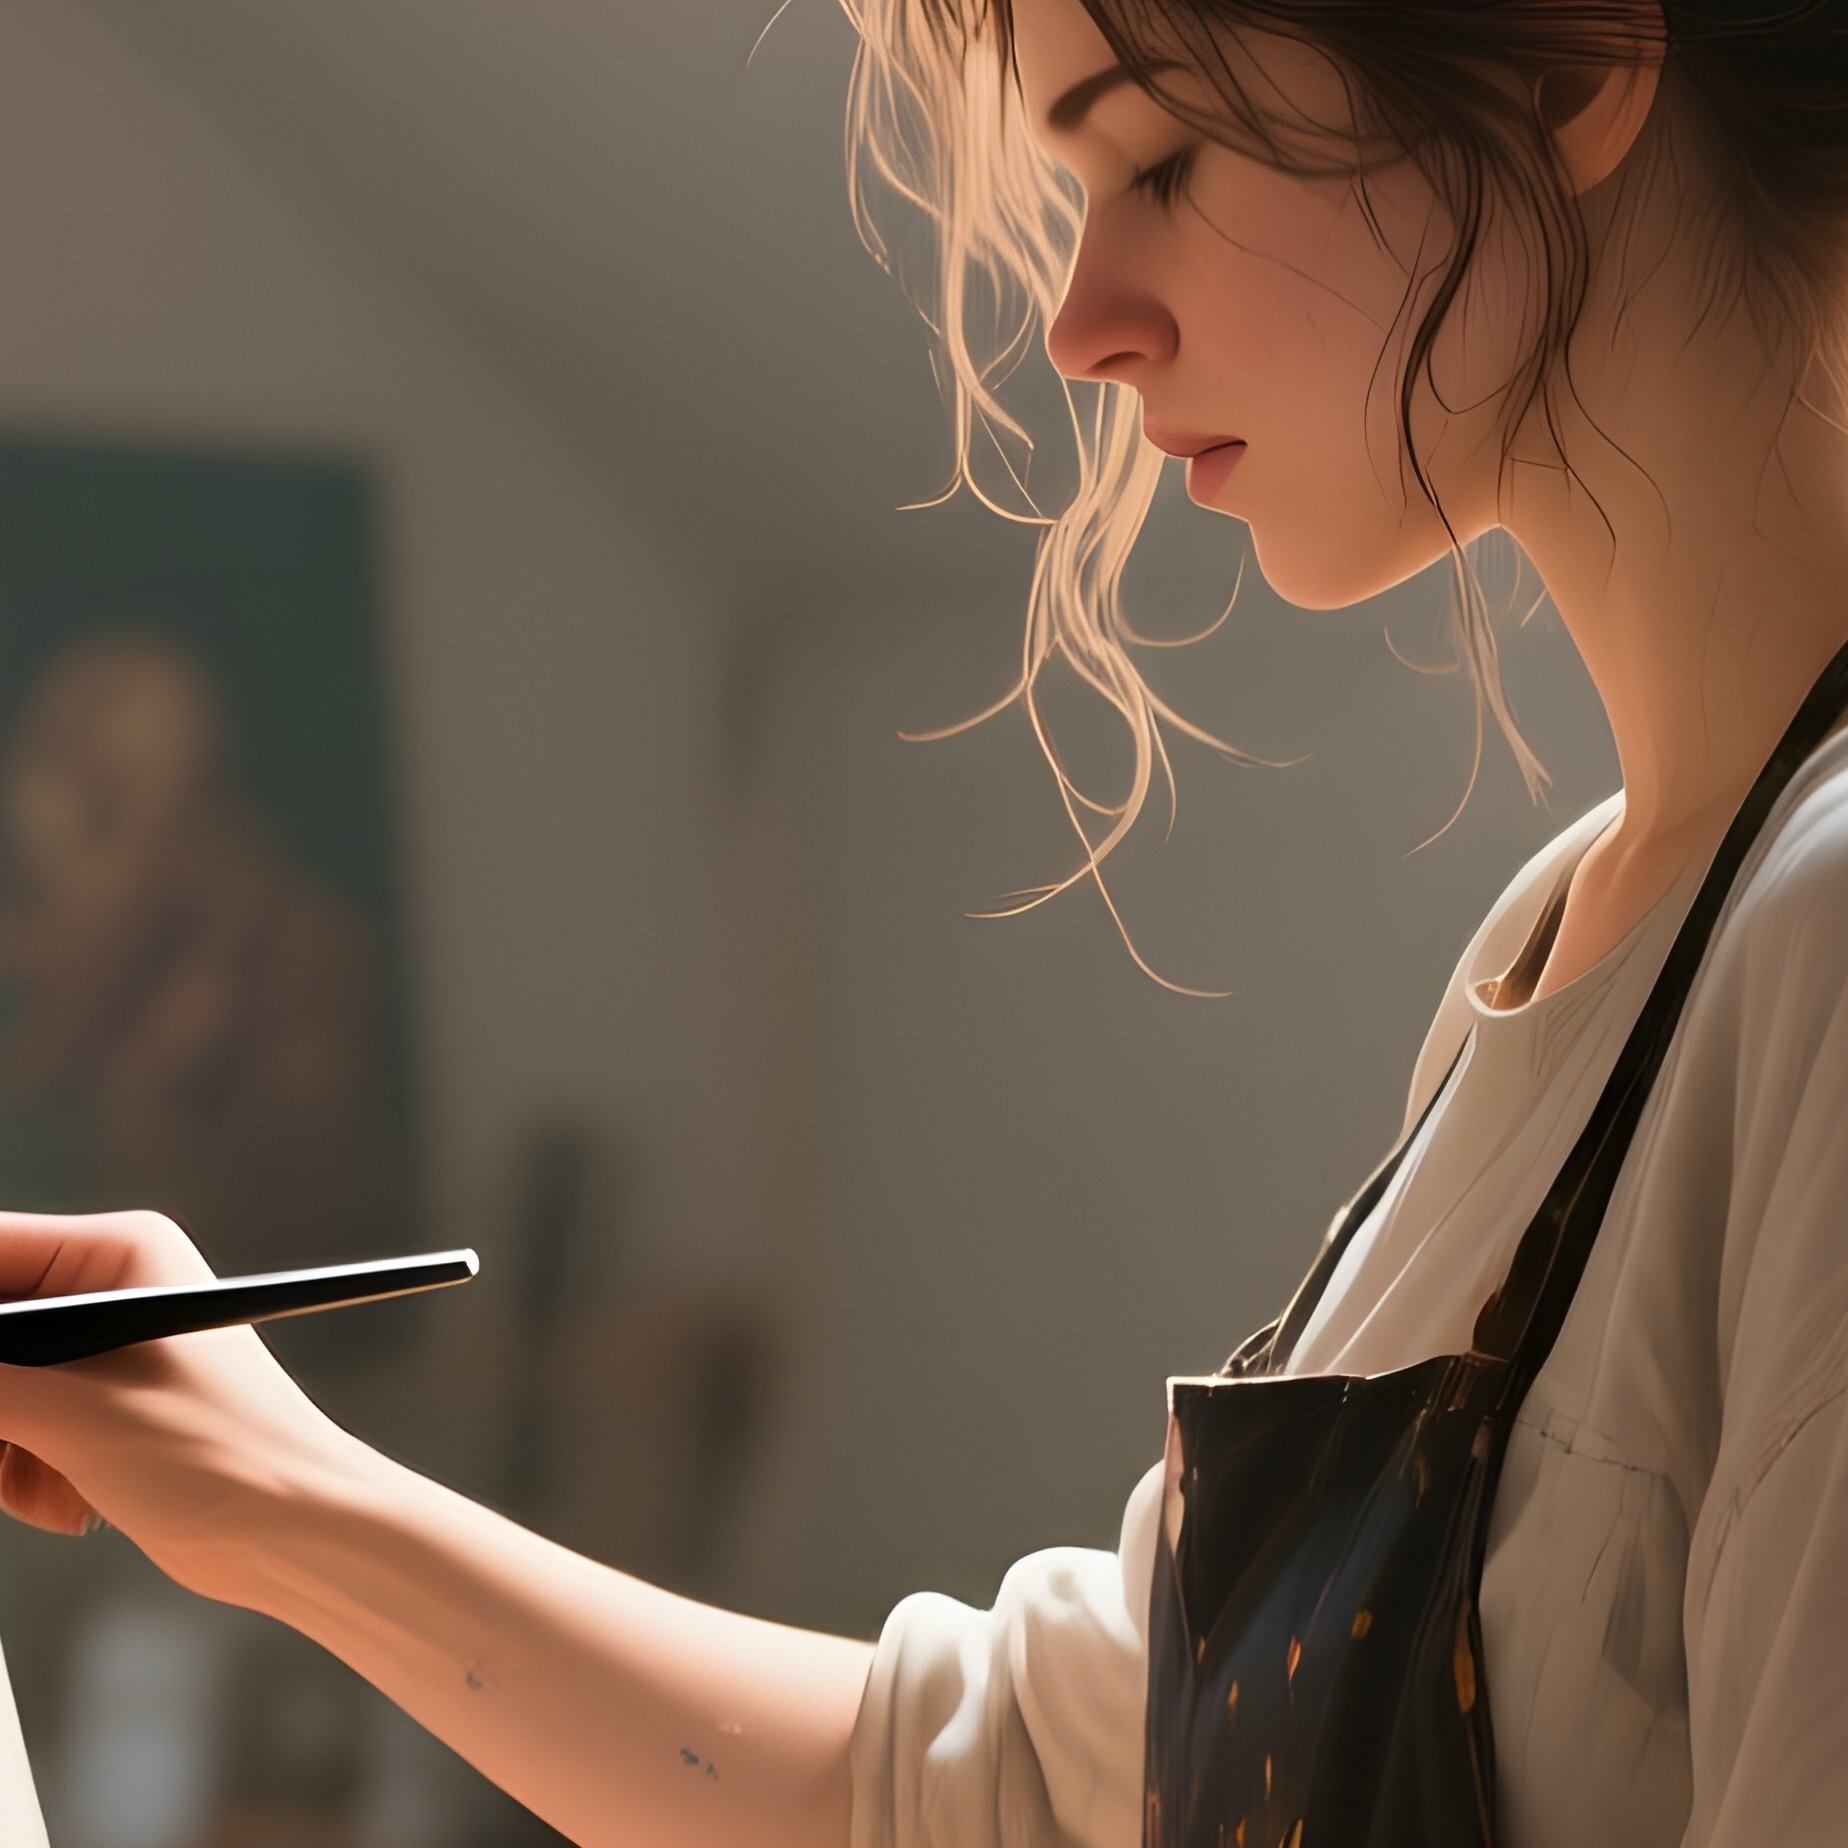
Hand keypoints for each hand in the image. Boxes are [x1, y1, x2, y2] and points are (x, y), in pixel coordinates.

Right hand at [0, 1209, 349, 1605]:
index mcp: (121, 1253)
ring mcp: (105, 1352)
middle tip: (7, 1436)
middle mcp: (112, 1289)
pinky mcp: (100, 1410)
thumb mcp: (74, 1414)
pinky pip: (15, 1431)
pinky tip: (72, 1497)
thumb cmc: (223, 1454)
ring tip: (46, 1474)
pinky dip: (24, 1474)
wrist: (291, 1529)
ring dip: (3, 1448)